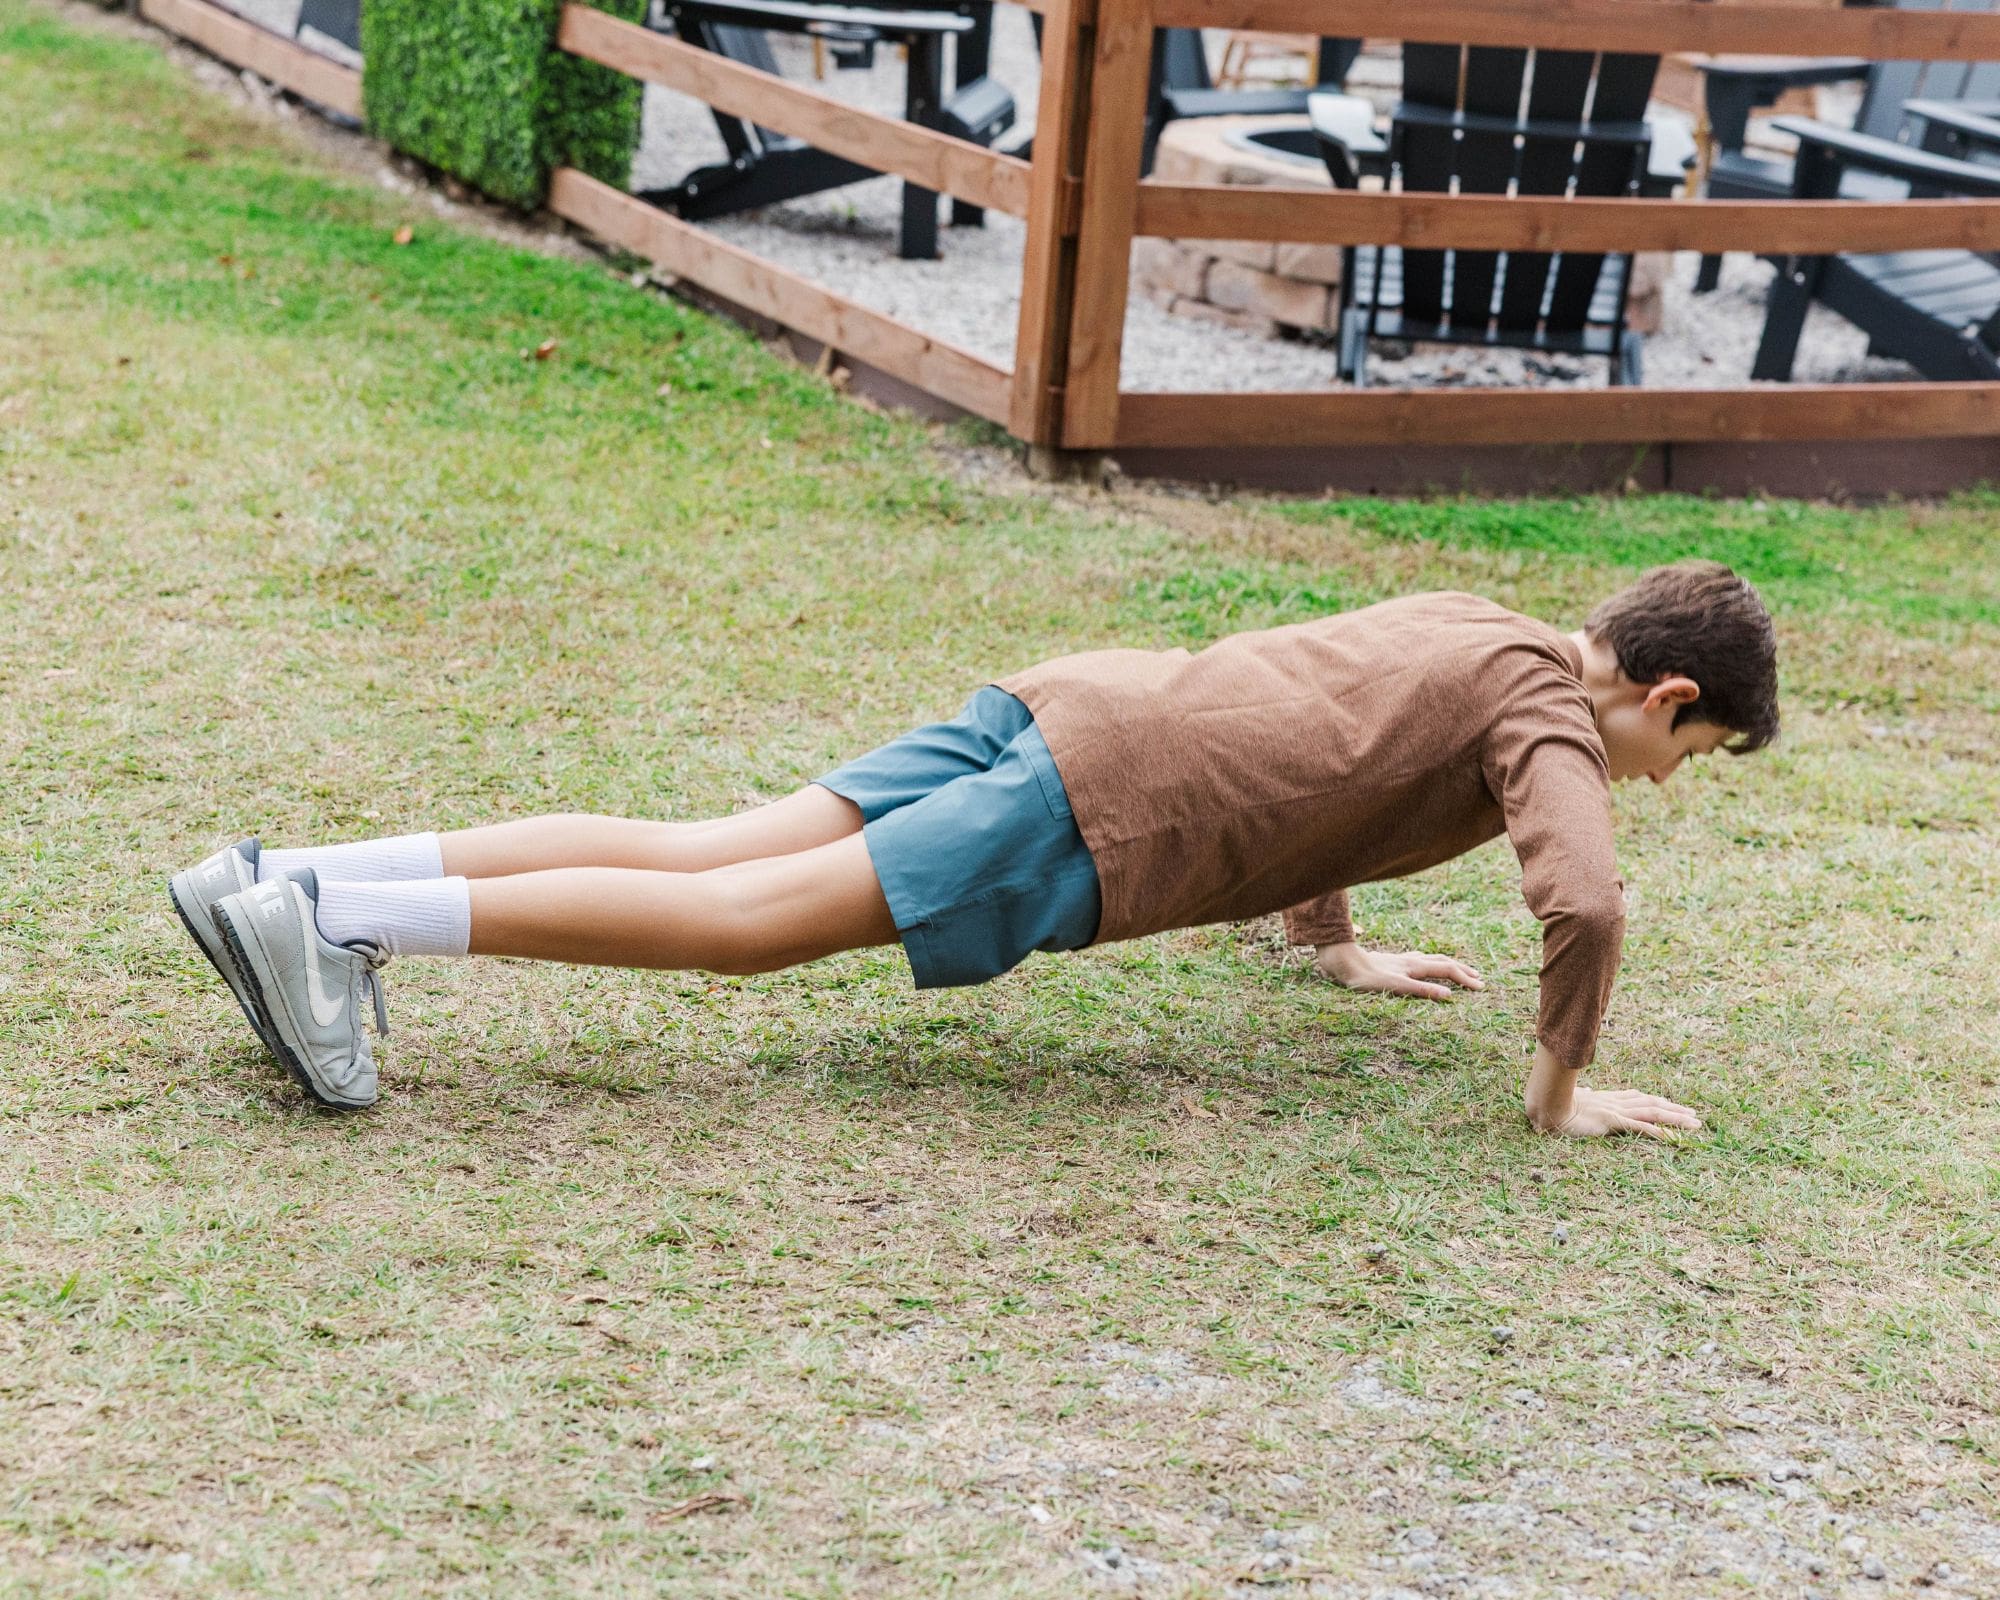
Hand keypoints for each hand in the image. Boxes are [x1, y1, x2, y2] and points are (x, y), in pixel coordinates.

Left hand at [1315, 942, 1483, 1000]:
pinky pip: (1419, 960)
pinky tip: (1424, 965)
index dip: (1466, 979)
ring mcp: (1402, 959)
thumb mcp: (1396, 987)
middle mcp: (1411, 960)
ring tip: (1459, 971)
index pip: (1448, 970)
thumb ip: (1422, 991)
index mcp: (1415, 966)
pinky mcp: (1392, 962)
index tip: (1481, 988)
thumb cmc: (1366, 978)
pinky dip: (1431, 963)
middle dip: (1463, 970)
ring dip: (1449, 965)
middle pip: (1444, 962)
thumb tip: (1449, 995)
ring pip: (1432, 959)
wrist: (1342, 962)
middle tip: (1479, 979)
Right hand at [1552, 1085, 1703, 1139]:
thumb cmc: (1555, 1106)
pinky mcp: (1613, 1121)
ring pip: (1653, 1113)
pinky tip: (1674, 1138)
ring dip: (1676, 1118)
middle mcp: (1615, 1102)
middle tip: (1694, 1115)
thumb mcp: (1573, 1101)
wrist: (1545, 1106)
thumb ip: (1583, 1097)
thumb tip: (1584, 1092)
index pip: (1637, 1097)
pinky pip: (1641, 1128)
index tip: (1670, 1103)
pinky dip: (1660, 1132)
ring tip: (1695, 1124)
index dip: (1656, 1100)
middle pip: (1652, 1103)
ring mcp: (1616, 1111)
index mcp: (1607, 1099)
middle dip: (1674, 1109)